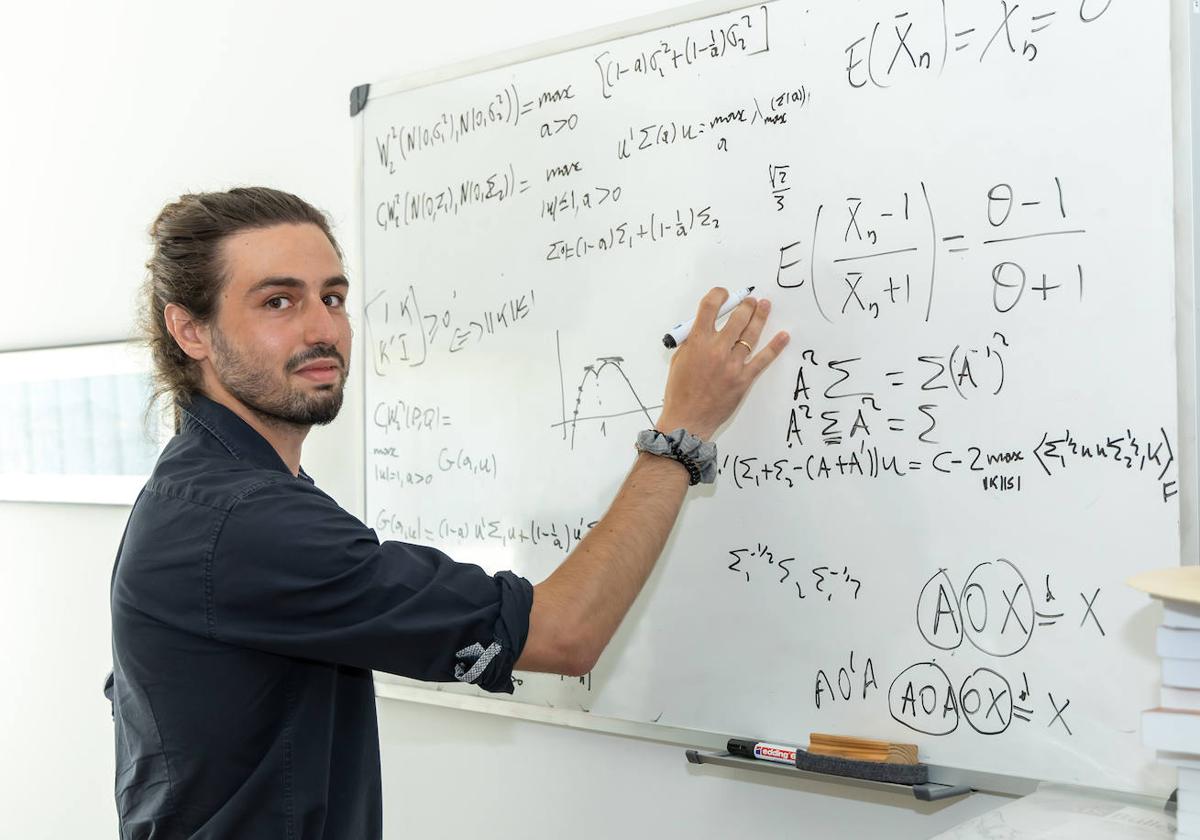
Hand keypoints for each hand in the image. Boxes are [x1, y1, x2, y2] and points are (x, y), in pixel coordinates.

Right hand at [656, 287, 788, 439]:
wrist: (687, 419)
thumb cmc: (679, 391)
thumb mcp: (679, 360)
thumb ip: (693, 342)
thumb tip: (707, 328)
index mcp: (697, 342)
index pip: (710, 307)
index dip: (719, 295)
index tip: (724, 294)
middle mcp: (716, 349)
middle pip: (737, 318)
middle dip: (745, 305)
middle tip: (751, 301)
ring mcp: (732, 364)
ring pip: (751, 334)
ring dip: (759, 317)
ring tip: (765, 306)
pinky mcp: (743, 379)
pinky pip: (763, 359)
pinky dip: (775, 346)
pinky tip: (783, 336)